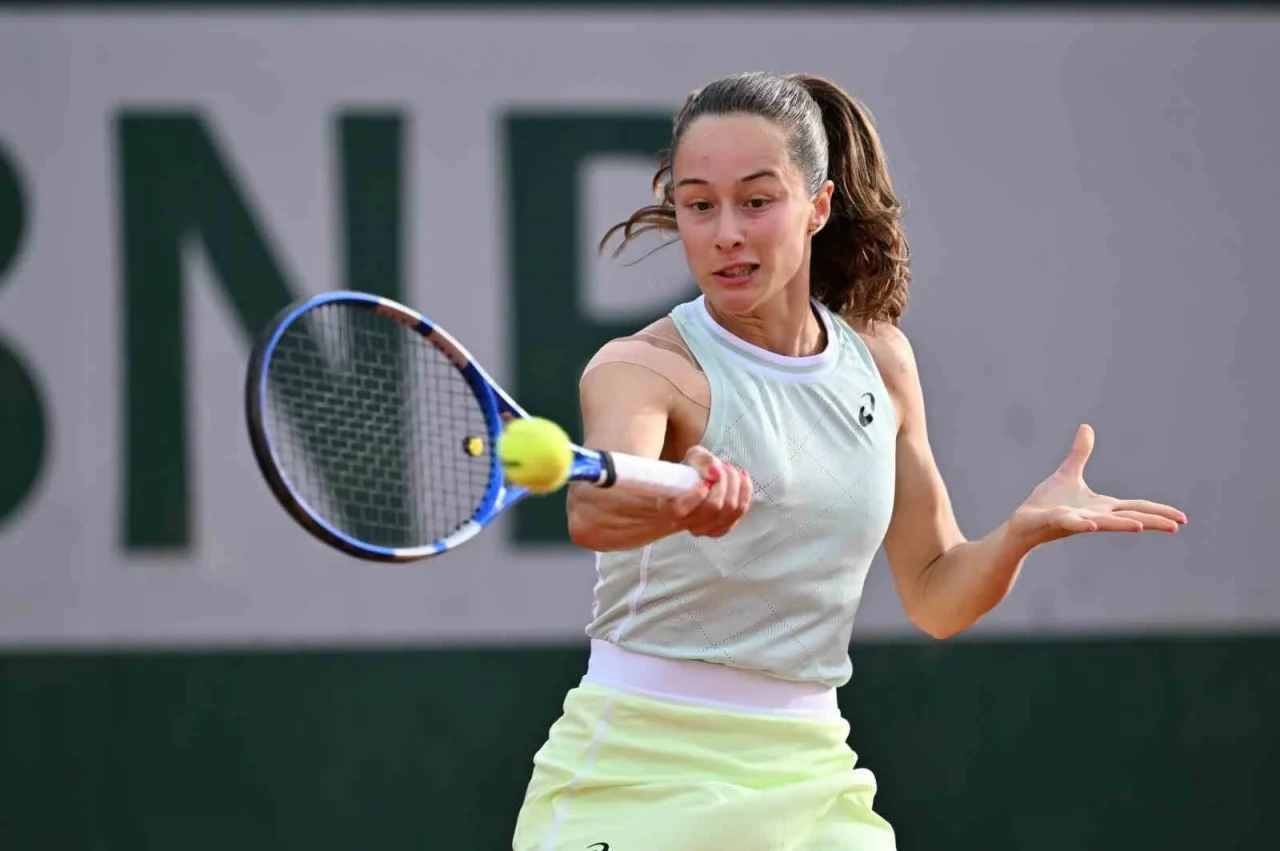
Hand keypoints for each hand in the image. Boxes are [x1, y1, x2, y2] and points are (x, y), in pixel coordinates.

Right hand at [665, 446, 752, 537]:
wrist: (697, 483)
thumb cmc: (691, 471)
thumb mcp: (693, 457)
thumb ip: (702, 461)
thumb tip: (714, 473)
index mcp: (669, 508)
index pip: (681, 510)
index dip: (696, 494)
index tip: (704, 479)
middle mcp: (686, 524)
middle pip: (714, 506)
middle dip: (724, 481)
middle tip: (722, 466)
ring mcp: (705, 529)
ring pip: (730, 509)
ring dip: (735, 484)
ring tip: (729, 469)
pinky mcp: (722, 528)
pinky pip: (740, 511)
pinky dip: (745, 491)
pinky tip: (742, 477)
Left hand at [1008, 424, 1187, 548]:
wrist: (1022, 523)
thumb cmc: (1047, 503)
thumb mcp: (1068, 474)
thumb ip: (1080, 454)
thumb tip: (1086, 427)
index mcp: (1101, 506)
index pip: (1135, 508)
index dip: (1158, 511)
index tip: (1182, 519)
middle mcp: (1094, 516)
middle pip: (1128, 518)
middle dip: (1152, 521)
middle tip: (1177, 526)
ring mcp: (1077, 520)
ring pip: (1104, 523)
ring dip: (1122, 525)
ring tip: (1142, 527)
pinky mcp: (1057, 522)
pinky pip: (1072, 523)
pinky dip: (1082, 524)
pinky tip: (1093, 525)